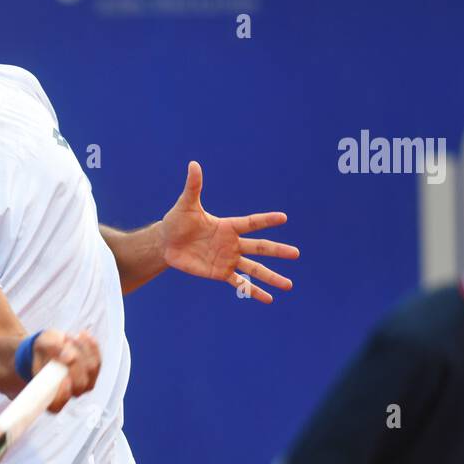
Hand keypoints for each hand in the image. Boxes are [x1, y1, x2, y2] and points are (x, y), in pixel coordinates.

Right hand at [32, 329, 99, 412]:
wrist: (47, 347)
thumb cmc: (40, 351)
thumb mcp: (40, 345)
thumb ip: (51, 349)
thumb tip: (66, 355)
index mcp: (50, 394)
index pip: (57, 405)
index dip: (62, 395)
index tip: (64, 379)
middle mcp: (69, 392)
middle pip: (80, 384)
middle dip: (76, 362)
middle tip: (66, 344)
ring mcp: (83, 383)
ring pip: (91, 370)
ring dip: (83, 350)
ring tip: (71, 337)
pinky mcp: (91, 371)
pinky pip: (97, 360)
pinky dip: (91, 347)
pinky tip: (84, 335)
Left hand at [157, 160, 299, 303]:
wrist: (167, 243)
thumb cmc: (177, 221)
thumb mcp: (186, 204)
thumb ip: (193, 187)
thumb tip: (193, 164)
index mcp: (228, 226)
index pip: (251, 223)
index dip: (266, 220)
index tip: (283, 218)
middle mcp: (232, 243)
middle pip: (259, 248)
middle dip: (277, 251)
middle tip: (296, 253)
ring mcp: (228, 259)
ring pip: (254, 269)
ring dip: (271, 277)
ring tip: (288, 285)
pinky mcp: (220, 273)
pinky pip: (240, 283)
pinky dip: (254, 291)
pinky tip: (268, 299)